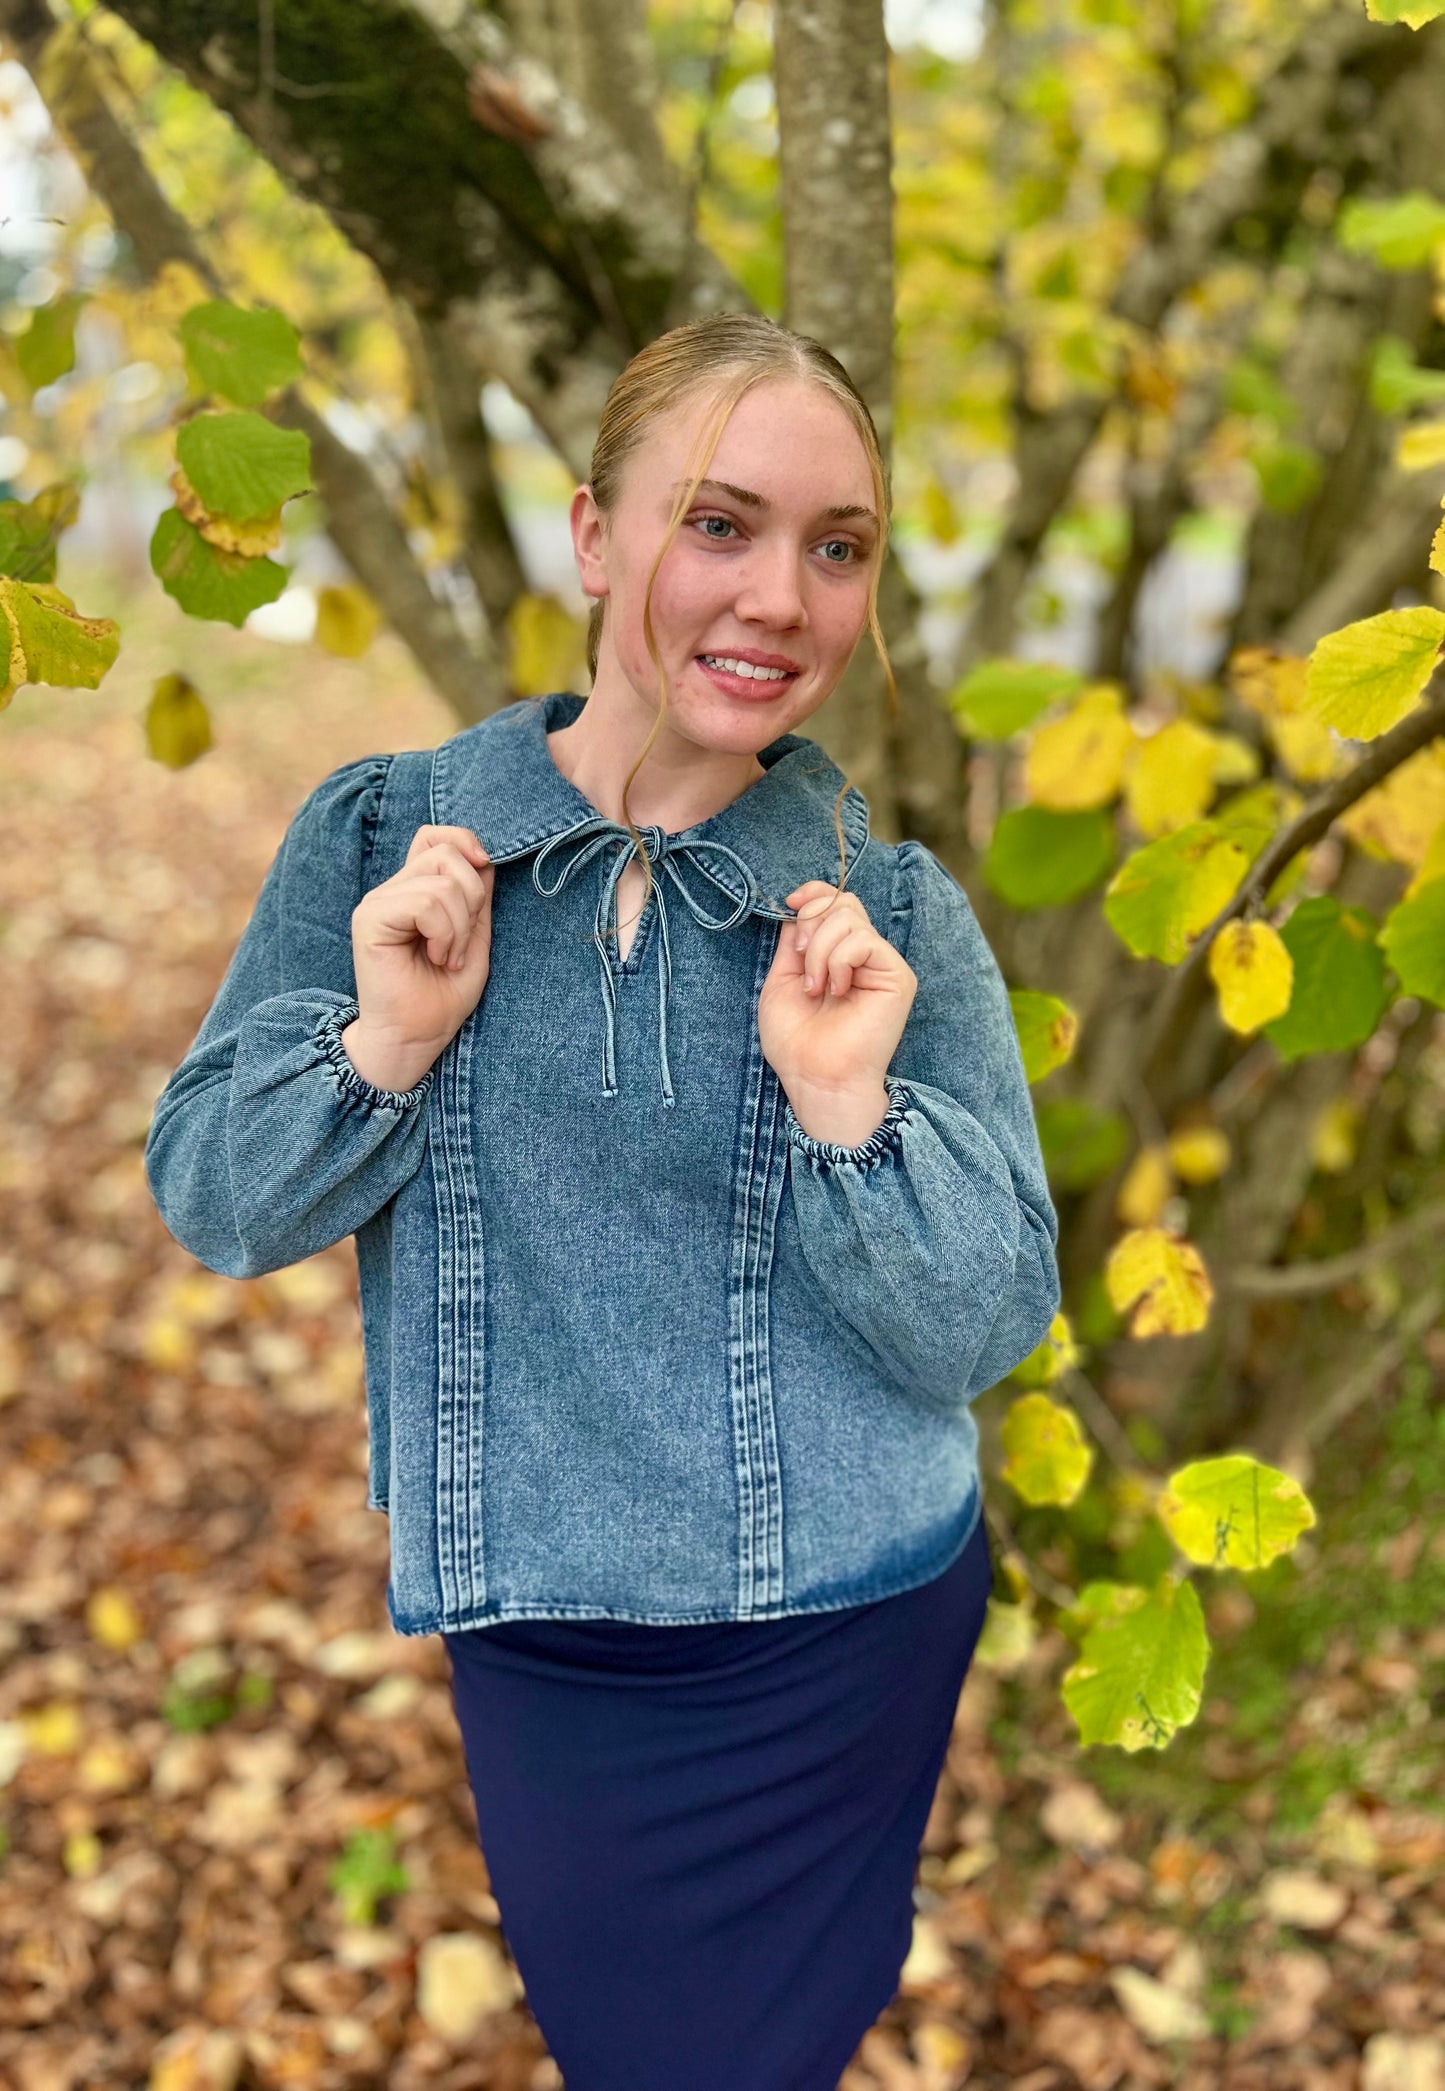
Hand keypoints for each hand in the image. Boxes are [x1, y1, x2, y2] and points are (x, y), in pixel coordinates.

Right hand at [341, 825, 493, 1091]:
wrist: (415, 1038)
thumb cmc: (441, 997)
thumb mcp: (473, 938)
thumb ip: (477, 898)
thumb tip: (485, 858)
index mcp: (413, 891)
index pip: (433, 836)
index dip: (464, 841)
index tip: (484, 868)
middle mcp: (391, 890)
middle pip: (446, 856)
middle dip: (472, 900)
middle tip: (460, 945)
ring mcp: (378, 902)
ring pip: (441, 882)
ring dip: (459, 927)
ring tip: (447, 958)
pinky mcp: (370, 919)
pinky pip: (425, 904)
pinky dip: (444, 933)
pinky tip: (436, 958)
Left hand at [758, 880, 915, 1116]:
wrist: (813, 1076)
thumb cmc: (796, 1040)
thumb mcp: (781, 979)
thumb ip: (794, 940)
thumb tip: (802, 905)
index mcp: (838, 955)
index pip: (836, 901)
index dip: (815, 892)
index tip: (791, 903)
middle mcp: (864, 956)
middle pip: (844, 902)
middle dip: (812, 922)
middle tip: (800, 960)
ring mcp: (882, 964)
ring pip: (849, 918)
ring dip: (819, 950)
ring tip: (815, 987)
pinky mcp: (897, 976)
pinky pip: (864, 941)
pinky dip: (838, 961)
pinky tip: (836, 990)